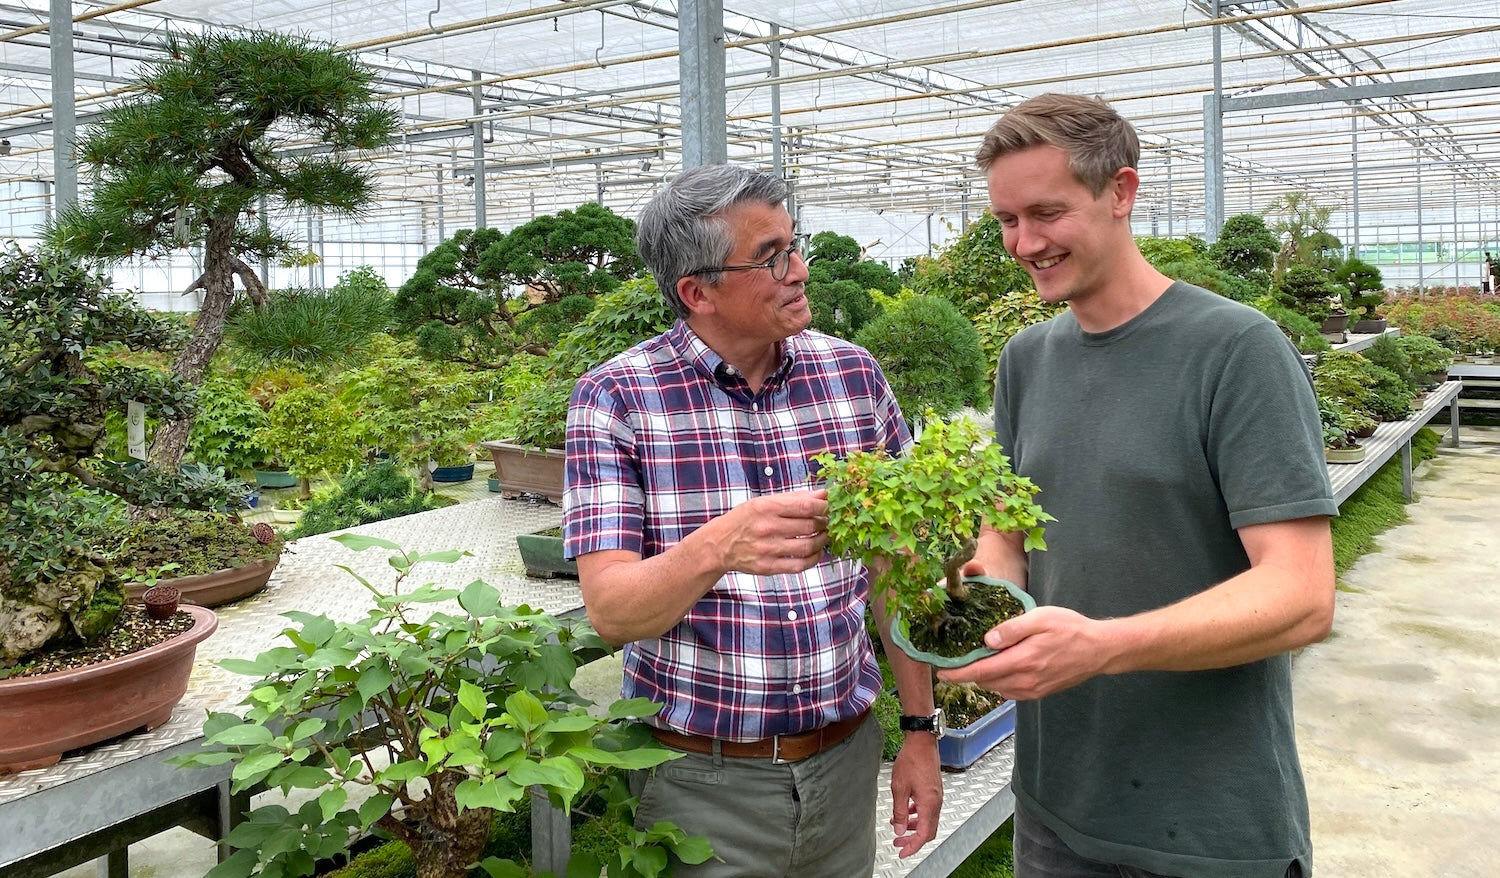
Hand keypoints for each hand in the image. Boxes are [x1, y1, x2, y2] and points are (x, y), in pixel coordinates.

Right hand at [716, 489, 829, 575]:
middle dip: (824, 523)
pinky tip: (815, 551)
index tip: (828, 506)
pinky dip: (813, 558)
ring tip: (823, 535)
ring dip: (822, 540)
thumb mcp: (765, 502)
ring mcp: (768, 549)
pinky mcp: (769, 567)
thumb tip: (823, 494)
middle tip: (827, 521)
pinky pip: (799, 565)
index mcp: (767, 507)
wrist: (720, 544)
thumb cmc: (745, 519)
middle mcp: (768, 528)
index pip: (805, 506)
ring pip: (808, 546)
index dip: (823, 506)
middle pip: (810, 526)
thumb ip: (795, 498)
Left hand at [889, 733, 941, 857]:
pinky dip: (916, 815)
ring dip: (914, 827)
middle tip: (898, 844)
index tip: (901, 852)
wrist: (921, 742)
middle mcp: (936, 803)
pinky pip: (927, 810)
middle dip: (913, 840)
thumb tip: (899, 831)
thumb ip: (900, 812)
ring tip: (898, 827)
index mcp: (929, 805)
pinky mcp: (934, 791)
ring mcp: (936, 796)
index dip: (912, 847)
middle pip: (928, 831)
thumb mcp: (899, 788)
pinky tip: (905, 811)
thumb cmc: (911, 760)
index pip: (923, 835)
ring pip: (928, 821)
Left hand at [936, 606, 1111, 699]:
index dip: (958, 673)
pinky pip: (1010, 691)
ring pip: (997, 688)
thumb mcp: (1040, 619)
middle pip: (986, 681)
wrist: (1099, 650)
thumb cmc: (1070, 629)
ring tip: (977, 660)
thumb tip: (987, 639)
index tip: (940, 671)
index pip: (981, 671)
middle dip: (968, 673)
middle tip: (956, 660)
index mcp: (1023, 662)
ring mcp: (1033, 690)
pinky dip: (1000, 681)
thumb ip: (1012, 629)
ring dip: (985, 677)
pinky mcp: (1039, 693)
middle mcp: (1026, 681)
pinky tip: (1002, 666)